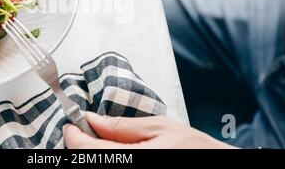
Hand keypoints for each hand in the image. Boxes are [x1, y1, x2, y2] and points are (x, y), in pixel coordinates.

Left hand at [63, 113, 235, 148]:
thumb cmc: (193, 148)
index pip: (85, 150)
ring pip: (94, 166)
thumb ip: (121, 126)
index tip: (71, 124)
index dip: (72, 135)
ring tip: (101, 140)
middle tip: (84, 131)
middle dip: (80, 145)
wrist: (213, 163)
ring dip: (90, 153)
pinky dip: (102, 159)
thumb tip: (91, 119)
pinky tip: (110, 151)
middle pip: (85, 162)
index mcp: (134, 159)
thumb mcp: (158, 127)